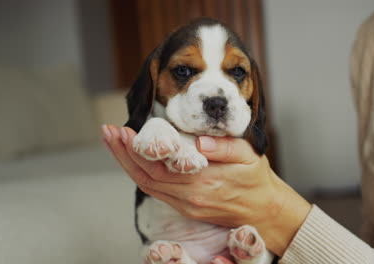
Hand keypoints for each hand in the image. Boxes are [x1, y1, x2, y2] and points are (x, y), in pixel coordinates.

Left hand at [102, 124, 311, 255]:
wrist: (265, 210)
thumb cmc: (257, 180)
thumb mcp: (249, 156)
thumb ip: (225, 147)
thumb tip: (200, 141)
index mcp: (204, 181)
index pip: (159, 166)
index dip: (136, 150)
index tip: (123, 131)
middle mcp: (190, 196)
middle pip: (145, 176)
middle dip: (123, 153)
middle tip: (109, 132)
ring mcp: (186, 205)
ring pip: (147, 185)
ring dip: (127, 164)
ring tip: (115, 142)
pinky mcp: (186, 207)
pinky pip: (156, 191)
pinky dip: (141, 173)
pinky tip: (134, 159)